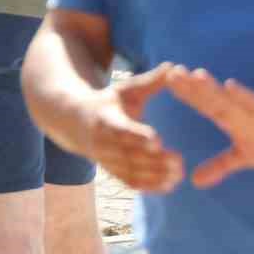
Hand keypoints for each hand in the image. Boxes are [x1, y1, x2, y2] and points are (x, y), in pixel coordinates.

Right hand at [75, 64, 185, 192]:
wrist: (75, 122)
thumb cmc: (108, 101)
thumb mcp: (126, 89)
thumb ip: (151, 82)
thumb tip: (174, 66)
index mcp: (105, 119)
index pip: (121, 130)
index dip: (138, 136)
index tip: (157, 141)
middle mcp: (102, 142)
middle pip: (128, 155)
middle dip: (153, 161)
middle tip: (178, 162)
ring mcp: (105, 159)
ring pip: (129, 172)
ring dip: (153, 176)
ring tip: (178, 176)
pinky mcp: (110, 170)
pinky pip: (128, 182)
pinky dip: (148, 187)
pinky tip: (169, 186)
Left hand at [164, 67, 253, 187]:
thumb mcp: (243, 158)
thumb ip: (219, 166)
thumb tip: (195, 182)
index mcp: (228, 118)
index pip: (202, 104)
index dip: (184, 94)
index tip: (165, 82)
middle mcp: (236, 110)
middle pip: (209, 97)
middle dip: (191, 86)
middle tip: (170, 72)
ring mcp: (252, 109)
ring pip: (228, 98)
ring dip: (212, 87)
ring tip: (195, 74)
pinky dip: (243, 95)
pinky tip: (231, 85)